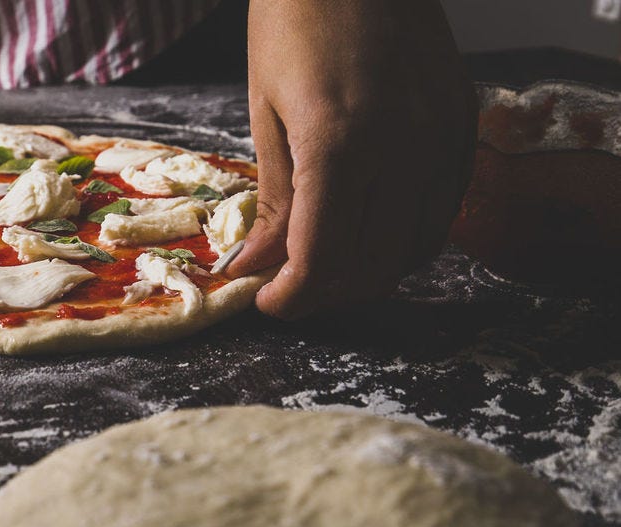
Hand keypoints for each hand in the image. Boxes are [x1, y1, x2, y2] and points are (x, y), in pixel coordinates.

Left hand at [228, 0, 476, 317]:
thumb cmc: (294, 20)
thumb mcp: (265, 111)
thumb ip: (273, 200)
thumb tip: (258, 267)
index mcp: (339, 142)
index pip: (322, 258)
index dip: (293, 297)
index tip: (267, 303)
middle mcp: (402, 145)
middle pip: (371, 265)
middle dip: (325, 294)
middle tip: (291, 291)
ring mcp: (442, 134)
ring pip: (413, 248)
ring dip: (366, 275)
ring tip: (327, 267)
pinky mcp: (463, 122)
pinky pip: (442, 211)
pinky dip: (405, 241)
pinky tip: (371, 235)